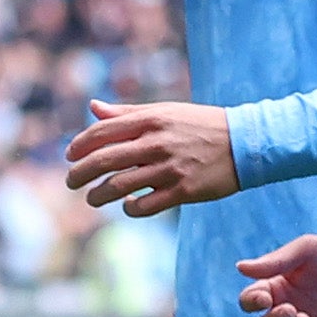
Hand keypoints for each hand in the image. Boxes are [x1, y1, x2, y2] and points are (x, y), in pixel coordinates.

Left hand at [64, 98, 241, 216]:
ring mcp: (169, 168)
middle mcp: (156, 143)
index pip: (101, 132)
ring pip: (119, 187)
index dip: (79, 145)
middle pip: (103, 161)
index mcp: (150, 119)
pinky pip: (145, 206)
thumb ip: (127, 112)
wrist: (246, 143)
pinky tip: (128, 205)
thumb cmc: (200, 125)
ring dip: (98, 196)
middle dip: (79, 174)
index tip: (69, 156)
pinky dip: (130, 208)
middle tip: (70, 182)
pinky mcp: (183, 191)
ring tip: (92, 199)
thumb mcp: (164, 111)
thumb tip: (93, 107)